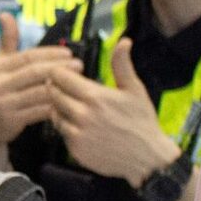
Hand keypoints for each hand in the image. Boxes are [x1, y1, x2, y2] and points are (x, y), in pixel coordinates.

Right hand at [0, 13, 81, 164]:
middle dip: (59, 68)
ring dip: (60, 88)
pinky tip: (67, 103)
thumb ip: (7, 41)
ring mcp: (4, 103)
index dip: (50, 54)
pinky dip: (55, 106)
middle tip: (79, 65)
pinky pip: (39, 111)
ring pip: (39, 92)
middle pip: (34, 72)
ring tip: (77, 84)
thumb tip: (5, 15)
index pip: (27, 57)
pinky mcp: (12, 120)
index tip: (69, 53)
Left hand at [47, 40, 179, 185]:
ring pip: (53, 113)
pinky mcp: (75, 150)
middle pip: (52, 93)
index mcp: (95, 96)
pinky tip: (78, 123)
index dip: (60, 72)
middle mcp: (82, 115)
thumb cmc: (142, 122)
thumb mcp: (135, 90)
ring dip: (58, 107)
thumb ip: (122, 65)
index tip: (66, 73)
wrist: (148, 159)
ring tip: (73, 105)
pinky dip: (65, 126)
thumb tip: (124, 41)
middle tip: (66, 87)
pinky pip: (61, 132)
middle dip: (56, 87)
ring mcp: (77, 134)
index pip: (59, 76)